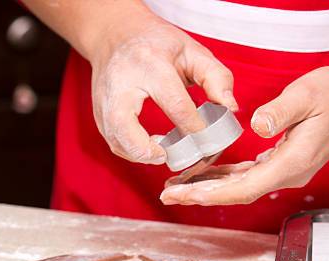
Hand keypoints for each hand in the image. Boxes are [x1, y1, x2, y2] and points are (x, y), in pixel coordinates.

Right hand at [89, 6, 236, 163]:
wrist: (116, 35)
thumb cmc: (157, 45)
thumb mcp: (192, 51)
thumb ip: (216, 77)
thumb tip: (230, 108)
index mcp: (149, 64)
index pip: (173, 103)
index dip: (193, 127)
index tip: (206, 138)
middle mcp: (121, 84)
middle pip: (125, 126)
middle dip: (148, 150)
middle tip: (169, 156)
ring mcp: (104, 101)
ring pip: (116, 140)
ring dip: (140, 156)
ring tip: (163, 154)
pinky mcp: (98, 115)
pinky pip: (114, 143)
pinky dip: (132, 153)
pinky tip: (150, 150)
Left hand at [161, 67, 328, 205]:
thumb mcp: (308, 95)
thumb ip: (281, 112)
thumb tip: (257, 125)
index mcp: (291, 163)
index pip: (245, 188)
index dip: (213, 194)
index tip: (186, 194)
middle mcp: (285, 174)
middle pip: (235, 193)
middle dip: (199, 195)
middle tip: (167, 194)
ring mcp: (281, 172)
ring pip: (237, 188)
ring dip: (206, 189)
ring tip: (175, 187)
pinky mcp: (277, 165)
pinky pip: (244, 177)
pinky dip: (221, 178)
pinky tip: (202, 176)